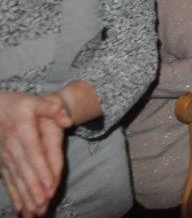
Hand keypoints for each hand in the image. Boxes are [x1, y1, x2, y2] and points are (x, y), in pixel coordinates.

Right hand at [0, 91, 71, 216]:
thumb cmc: (17, 104)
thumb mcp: (35, 101)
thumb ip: (52, 108)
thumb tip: (67, 120)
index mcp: (23, 132)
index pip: (34, 155)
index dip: (42, 172)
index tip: (49, 187)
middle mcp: (13, 148)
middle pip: (26, 172)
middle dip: (35, 191)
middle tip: (43, 206)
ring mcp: (6, 157)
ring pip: (16, 180)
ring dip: (25, 197)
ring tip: (34, 212)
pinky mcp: (2, 163)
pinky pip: (8, 181)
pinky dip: (15, 195)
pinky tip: (20, 208)